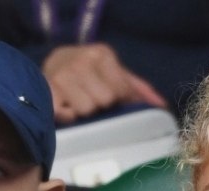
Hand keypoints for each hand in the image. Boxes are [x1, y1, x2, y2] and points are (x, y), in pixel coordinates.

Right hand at [42, 43, 167, 123]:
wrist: (54, 63)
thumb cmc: (92, 74)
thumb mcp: (115, 74)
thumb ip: (139, 89)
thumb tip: (161, 106)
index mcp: (101, 55)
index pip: (121, 90)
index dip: (120, 100)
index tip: (113, 99)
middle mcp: (81, 61)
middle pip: (105, 101)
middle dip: (103, 106)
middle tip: (94, 101)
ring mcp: (61, 75)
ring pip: (87, 110)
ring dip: (86, 113)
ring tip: (79, 103)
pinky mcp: (47, 90)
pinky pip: (66, 115)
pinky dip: (68, 117)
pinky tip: (68, 110)